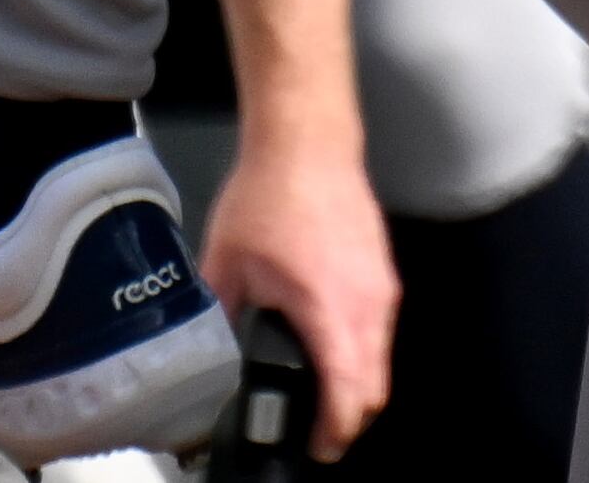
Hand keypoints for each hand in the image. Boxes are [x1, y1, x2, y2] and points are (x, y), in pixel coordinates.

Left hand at [197, 126, 398, 460]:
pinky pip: (382, 330)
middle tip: (317, 435)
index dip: (334, 432)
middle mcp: (367, 303)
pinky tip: (333, 347)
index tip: (317, 449)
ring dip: (358, 387)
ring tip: (323, 397)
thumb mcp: (227, 262)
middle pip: (374, 389)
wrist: (307, 139)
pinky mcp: (384, 272)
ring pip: (382, 360)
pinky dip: (364, 353)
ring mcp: (381, 287)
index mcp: (328, 308)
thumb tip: (204, 355)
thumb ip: (219, 316)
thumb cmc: (271, 193)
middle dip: (349, 420)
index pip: (347, 393)